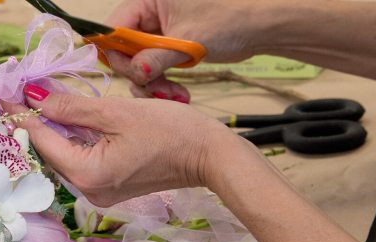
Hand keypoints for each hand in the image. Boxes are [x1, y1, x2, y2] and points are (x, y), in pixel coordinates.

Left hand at [2, 84, 233, 206]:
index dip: (21, 115)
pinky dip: (74, 138)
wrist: (209, 157)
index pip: (42, 141)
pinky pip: (82, 160)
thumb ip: (72, 107)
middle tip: (22, 90)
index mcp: (88, 175)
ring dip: (54, 127)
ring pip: (66, 155)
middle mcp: (88, 191)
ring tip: (41, 98)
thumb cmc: (171, 132)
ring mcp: (100, 192)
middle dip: (36, 120)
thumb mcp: (117, 113)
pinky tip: (68, 117)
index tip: (4, 93)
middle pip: (51, 151)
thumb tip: (34, 98)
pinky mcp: (111, 187)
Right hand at [104, 0, 263, 99]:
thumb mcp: (186, 40)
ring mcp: (159, 31)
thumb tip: (133, 74)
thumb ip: (155, 57)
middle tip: (158, 90)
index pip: (115, 27)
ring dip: (154, 84)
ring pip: (139, 62)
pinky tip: (179, 94)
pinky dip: (163, 83)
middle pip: (125, 49)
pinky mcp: (169, 46)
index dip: (118, 53)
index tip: (132, 73)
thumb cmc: (229, 20)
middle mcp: (150, 12)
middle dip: (141, 74)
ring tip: (174, 95)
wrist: (260, 28)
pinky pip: (154, 67)